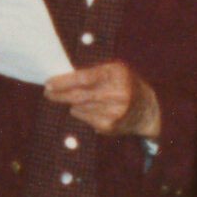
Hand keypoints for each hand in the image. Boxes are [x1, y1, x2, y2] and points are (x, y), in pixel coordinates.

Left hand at [43, 60, 160, 137]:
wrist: (148, 109)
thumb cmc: (125, 84)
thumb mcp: (115, 70)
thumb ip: (93, 72)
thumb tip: (62, 77)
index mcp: (117, 74)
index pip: (84, 78)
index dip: (63, 81)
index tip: (48, 82)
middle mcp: (117, 94)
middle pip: (78, 96)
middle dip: (59, 94)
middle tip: (48, 92)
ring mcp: (114, 112)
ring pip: (78, 108)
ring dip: (73, 104)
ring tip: (82, 99)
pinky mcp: (110, 126)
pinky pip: (84, 119)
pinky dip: (82, 113)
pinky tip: (94, 109)